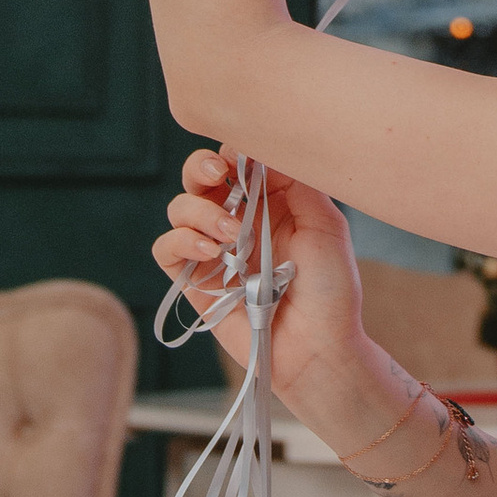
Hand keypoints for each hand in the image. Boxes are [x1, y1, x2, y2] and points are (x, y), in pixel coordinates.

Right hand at [153, 146, 375, 409]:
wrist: (318, 348)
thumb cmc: (330, 291)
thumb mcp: (324, 224)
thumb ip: (295, 183)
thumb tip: (261, 148)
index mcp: (271, 203)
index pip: (237, 162)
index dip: (232, 151)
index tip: (240, 155)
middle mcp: (238, 222)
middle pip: (199, 177)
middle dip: (200, 166)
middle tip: (216, 173)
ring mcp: (214, 251)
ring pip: (179, 208)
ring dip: (198, 211)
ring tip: (229, 234)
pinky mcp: (195, 281)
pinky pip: (166, 248)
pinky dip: (181, 240)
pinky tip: (210, 250)